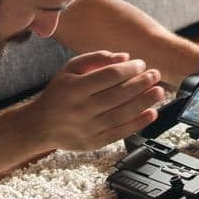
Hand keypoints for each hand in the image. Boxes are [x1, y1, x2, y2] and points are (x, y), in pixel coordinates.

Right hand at [29, 51, 163, 151]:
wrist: (40, 125)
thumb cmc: (58, 94)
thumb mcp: (69, 69)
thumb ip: (95, 58)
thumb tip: (124, 57)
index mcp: (74, 87)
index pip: (109, 76)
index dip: (129, 69)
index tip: (141, 64)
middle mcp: (81, 108)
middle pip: (119, 95)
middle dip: (142, 83)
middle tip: (155, 75)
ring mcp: (88, 127)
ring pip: (123, 113)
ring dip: (145, 102)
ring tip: (158, 92)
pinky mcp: (94, 142)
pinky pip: (120, 132)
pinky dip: (138, 123)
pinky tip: (151, 113)